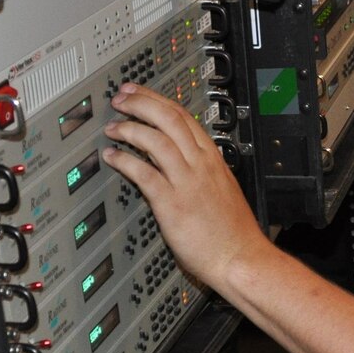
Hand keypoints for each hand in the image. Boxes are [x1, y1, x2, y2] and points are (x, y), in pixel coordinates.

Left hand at [100, 84, 270, 290]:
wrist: (241, 259)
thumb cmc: (233, 233)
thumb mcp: (222, 190)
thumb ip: (201, 173)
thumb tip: (179, 163)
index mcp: (212, 159)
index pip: (183, 116)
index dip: (156, 100)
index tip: (138, 93)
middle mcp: (200, 165)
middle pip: (168, 119)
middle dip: (140, 103)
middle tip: (120, 99)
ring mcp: (186, 182)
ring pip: (155, 139)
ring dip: (129, 128)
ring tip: (112, 128)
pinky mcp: (172, 203)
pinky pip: (144, 173)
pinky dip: (124, 160)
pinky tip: (112, 157)